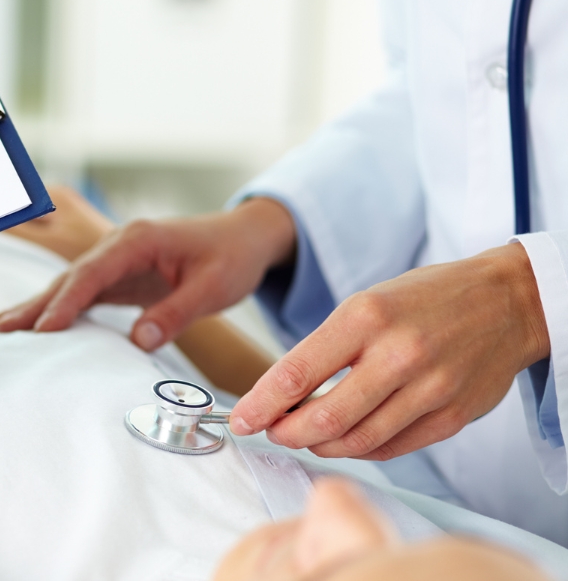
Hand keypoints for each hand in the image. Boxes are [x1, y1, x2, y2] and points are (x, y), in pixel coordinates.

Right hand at [0, 198, 295, 350]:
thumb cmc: (231, 257)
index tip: (45, 329)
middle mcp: (118, 245)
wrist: (244, 239)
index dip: (67, 302)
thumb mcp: (213, 287)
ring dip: (39, 305)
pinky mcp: (119, 275)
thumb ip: (176, 312)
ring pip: (70, 283)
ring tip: (2, 327)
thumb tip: (139, 340)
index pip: (93, 272)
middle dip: (36, 303)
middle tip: (3, 329)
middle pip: (70, 276)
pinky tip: (36, 324)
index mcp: (138, 240)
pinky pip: (83, 292)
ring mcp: (115, 259)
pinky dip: (59, 308)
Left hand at [230, 243, 550, 459]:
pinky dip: (358, 449)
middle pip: (324, 419)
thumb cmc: (426, 300)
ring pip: (356, 441)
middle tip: (272, 431)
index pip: (295, 374)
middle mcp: (398, 354)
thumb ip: (325, 349)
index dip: (260, 405)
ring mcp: (429, 389)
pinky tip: (346, 438)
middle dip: (286, 433)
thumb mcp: (366, 304)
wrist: (508, 300)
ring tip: (305, 436)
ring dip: (320, 446)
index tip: (240, 420)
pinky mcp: (451, 417)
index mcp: (365, 317)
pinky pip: (390, 449)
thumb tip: (279, 396)